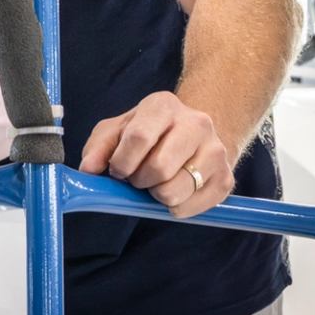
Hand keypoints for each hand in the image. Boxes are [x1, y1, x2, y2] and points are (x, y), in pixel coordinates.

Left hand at [79, 91, 234, 218]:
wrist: (192, 136)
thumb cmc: (147, 133)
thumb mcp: (116, 130)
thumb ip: (98, 148)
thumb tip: (88, 170)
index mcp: (163, 106)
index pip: (139, 138)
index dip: (122, 162)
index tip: (117, 170)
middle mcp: (197, 124)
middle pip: (158, 168)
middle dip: (139, 181)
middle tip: (137, 178)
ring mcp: (216, 151)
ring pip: (174, 192)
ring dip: (155, 196)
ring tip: (155, 183)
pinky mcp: (226, 178)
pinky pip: (190, 207)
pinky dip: (174, 208)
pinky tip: (173, 191)